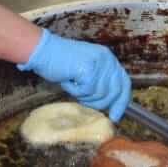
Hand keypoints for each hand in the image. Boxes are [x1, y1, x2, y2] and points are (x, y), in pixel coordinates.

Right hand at [18, 29, 132, 121]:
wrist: (43, 51)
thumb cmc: (61, 62)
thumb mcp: (87, 70)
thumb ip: (101, 82)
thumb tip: (111, 104)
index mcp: (108, 58)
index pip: (124, 83)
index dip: (121, 102)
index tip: (115, 116)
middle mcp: (107, 58)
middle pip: (115, 92)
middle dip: (100, 102)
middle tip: (84, 100)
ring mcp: (99, 63)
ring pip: (100, 94)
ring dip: (84, 95)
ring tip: (73, 83)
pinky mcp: (88, 69)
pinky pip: (87, 91)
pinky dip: (75, 91)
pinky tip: (68, 80)